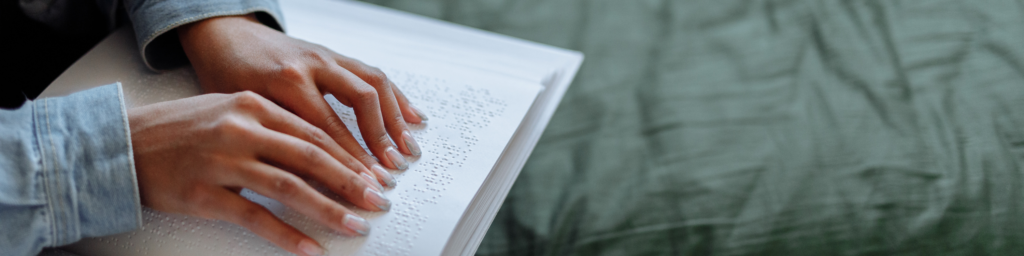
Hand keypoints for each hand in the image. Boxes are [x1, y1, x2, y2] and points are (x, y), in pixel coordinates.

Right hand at [129, 92, 391, 255]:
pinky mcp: (203, 193)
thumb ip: (272, 127)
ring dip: (328, 209)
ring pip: (289, 187)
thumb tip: (322, 155)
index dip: (348, 157)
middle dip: (350, 182)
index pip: (313, 133)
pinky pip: (254, 217)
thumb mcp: (229, 112)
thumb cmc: (181, 130)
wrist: (123, 144)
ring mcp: (222, 161)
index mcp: (252, 105)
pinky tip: (309, 247)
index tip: (372, 176)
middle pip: (310, 157)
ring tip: (355, 226)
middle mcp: (241, 129)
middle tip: (377, 200)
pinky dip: (286, 234)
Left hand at [177, 14, 425, 179]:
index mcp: (285, 81)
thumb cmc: (224, 77)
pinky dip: (396, 98)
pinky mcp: (335, 55)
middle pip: (360, 101)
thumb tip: (307, 187)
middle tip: (393, 171)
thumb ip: (274, 141)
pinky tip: (413, 118)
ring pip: (373, 84)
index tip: (364, 185)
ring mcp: (327, 57)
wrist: (224, 36)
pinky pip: (373, 74)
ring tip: (409, 149)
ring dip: (396, 119)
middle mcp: (312, 64)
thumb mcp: (241, 113)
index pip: (328, 128)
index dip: (350, 160)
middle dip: (380, 140)